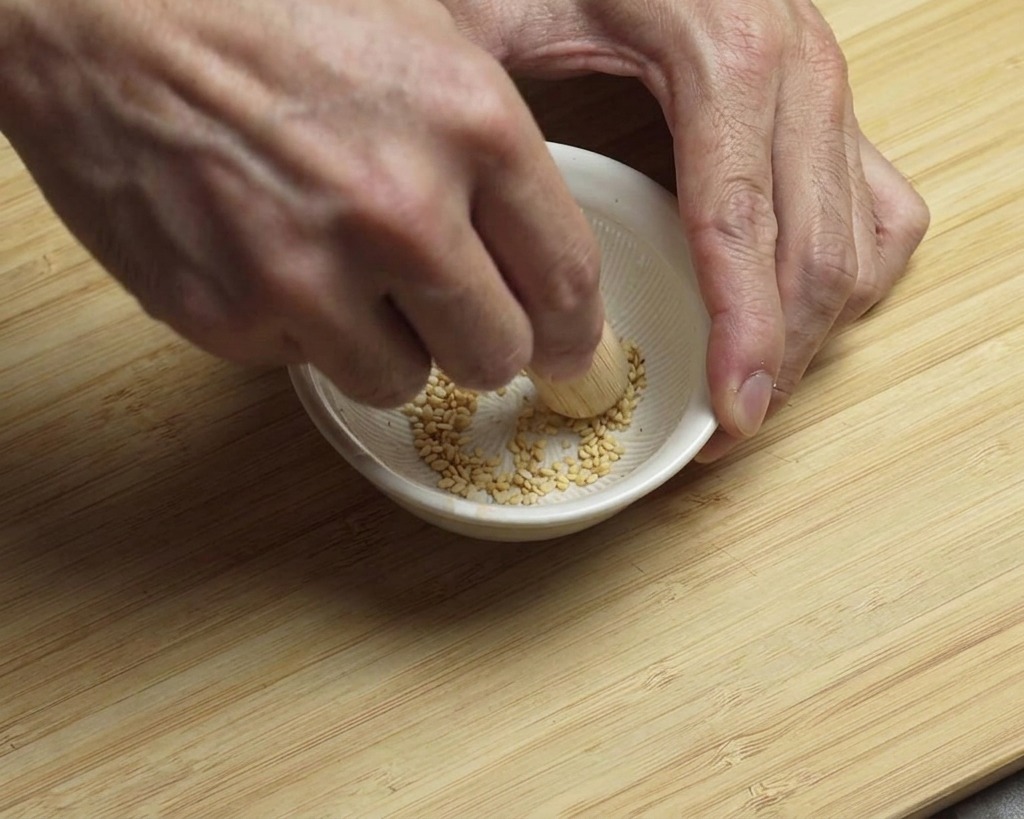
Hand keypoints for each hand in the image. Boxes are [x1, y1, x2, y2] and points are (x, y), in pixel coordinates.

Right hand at [0, 0, 603, 406]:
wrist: (100, 7)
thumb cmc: (263, 4)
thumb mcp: (423, 35)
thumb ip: (496, 156)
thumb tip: (543, 268)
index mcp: (472, 123)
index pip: (567, 281)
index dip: (573, 331)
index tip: (568, 349)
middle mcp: (398, 208)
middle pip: (495, 356)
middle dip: (482, 343)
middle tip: (454, 313)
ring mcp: (306, 272)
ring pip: (402, 382)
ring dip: (389, 344)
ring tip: (345, 269)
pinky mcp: (227, 315)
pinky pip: (306, 365)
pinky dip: (302, 330)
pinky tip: (269, 254)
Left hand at [444, 0, 929, 458]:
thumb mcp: (504, 15)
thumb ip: (486, 104)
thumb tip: (457, 211)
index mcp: (724, 52)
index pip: (740, 224)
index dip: (744, 333)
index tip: (731, 416)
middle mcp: (800, 70)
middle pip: (812, 253)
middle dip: (779, 355)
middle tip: (729, 429)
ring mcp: (829, 90)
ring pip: (858, 244)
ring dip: (814, 331)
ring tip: (751, 389)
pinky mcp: (839, 109)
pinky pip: (880, 211)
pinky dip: (851, 277)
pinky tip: (798, 314)